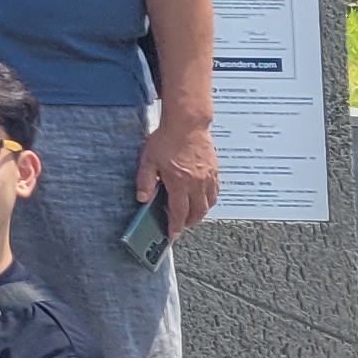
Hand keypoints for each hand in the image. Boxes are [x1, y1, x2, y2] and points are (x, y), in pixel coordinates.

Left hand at [137, 120, 219, 235]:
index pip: (179, 211)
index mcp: (179, 182)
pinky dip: (210, 200)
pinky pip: (215, 192)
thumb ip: (145, 181)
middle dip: (189, 222)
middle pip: (197, 211)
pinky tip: (203, 199)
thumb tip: (142, 199)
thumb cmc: (166, 139)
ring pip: (209, 203)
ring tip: (191, 215)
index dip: (176, 225)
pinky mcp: (215, 171)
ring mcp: (208, 177)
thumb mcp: (148, 160)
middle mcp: (197, 183)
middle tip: (181, 225)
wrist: (187, 124)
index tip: (173, 234)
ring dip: (201, 213)